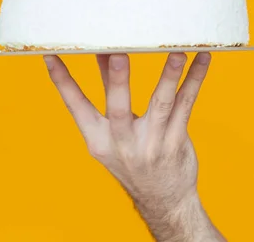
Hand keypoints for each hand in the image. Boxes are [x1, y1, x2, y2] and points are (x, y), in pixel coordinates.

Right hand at [43, 52, 224, 241]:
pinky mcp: (176, 142)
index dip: (62, 81)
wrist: (163, 200)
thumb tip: (103, 53)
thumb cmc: (133, 157)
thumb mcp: (112, 132)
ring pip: (161, 104)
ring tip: (176, 52)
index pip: (76, 106)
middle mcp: (122, 143)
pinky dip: (194, 80)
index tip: (52, 55)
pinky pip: (186, 106)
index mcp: (98, 139)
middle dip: (118, 79)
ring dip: (169, 76)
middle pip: (118, 108)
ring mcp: (152, 145)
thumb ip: (110, 90)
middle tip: (118, 53)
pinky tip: (202, 60)